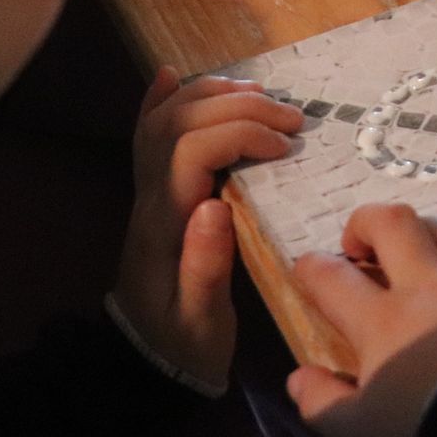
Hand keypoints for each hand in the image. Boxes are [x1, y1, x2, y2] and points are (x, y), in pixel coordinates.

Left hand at [113, 70, 304, 390]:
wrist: (145, 360)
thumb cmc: (183, 343)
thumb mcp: (202, 320)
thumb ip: (206, 265)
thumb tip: (215, 204)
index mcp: (164, 222)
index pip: (191, 148)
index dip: (241, 132)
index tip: (285, 146)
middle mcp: (149, 196)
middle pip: (180, 121)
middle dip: (237, 106)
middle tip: (291, 117)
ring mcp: (146, 191)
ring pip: (165, 119)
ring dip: (211, 95)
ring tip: (260, 95)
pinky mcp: (154, 194)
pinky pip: (147, 135)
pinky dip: (160, 100)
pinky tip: (172, 76)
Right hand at [287, 206, 436, 436]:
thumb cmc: (429, 428)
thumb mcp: (359, 431)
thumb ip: (325, 403)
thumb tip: (299, 378)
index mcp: (385, 321)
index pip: (334, 280)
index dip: (312, 268)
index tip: (305, 268)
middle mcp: (436, 290)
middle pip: (397, 226)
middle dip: (372, 220)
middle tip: (363, 240)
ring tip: (433, 245)